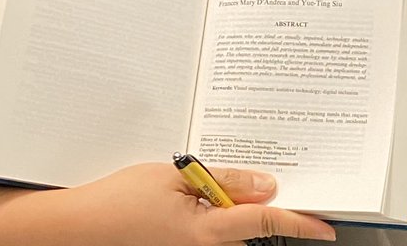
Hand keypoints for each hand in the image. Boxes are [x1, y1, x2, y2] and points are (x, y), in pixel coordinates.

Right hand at [57, 161, 334, 244]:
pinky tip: (191, 195)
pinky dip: (212, 212)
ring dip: (229, 205)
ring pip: (228, 229)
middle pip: (248, 226)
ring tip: (197, 181)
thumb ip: (223, 180)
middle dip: (254, 201)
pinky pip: (209, 233)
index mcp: (205, 233)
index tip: (325, 227)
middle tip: (253, 173)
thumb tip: (267, 184)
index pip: (264, 224)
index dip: (298, 222)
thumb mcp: (174, 177)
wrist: (80, 229)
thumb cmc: (120, 201)